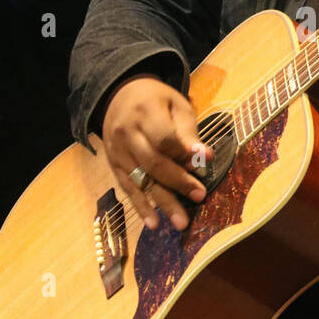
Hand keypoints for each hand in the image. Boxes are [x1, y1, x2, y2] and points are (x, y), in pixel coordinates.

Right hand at [101, 76, 211, 231]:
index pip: (164, 139)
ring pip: (141, 179)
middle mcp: (127, 133)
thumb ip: (187, 131)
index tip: (203, 166)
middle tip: (199, 197)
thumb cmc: (156, 101)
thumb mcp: (176, 105)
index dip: (183, 154)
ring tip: (180, 222)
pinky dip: (141, 206)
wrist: (119, 96)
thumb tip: (204, 156)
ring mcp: (118, 151)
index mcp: (145, 112)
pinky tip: (153, 223)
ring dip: (162, 202)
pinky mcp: (114, 165)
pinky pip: (128, 188)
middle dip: (178, 182)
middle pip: (153, 162)